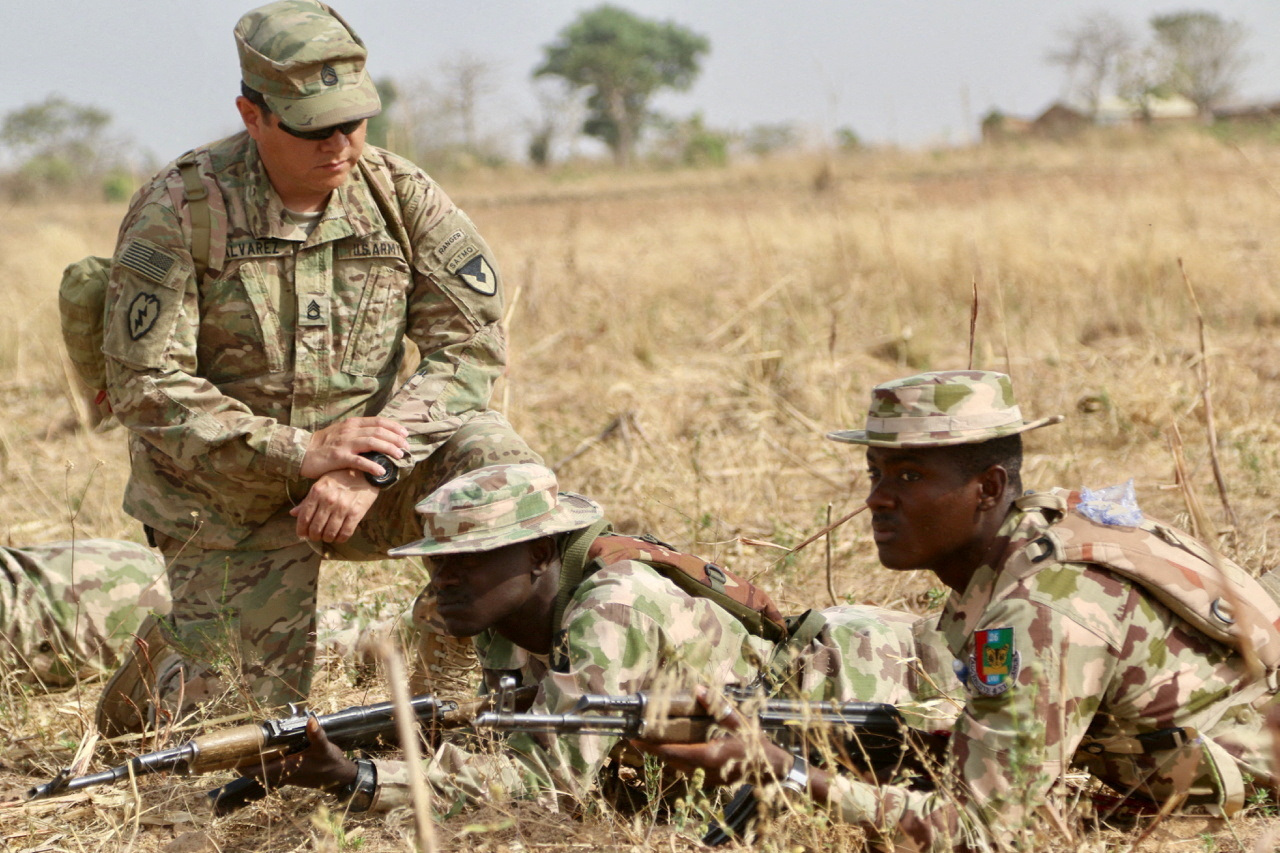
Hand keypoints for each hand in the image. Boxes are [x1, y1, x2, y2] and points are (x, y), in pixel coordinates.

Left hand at [243, 716, 357, 791]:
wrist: (339, 777)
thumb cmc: (330, 764)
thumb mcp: (324, 748)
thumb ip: (316, 734)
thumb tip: (310, 721)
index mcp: (286, 768)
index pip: (258, 771)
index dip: (243, 767)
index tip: (232, 758)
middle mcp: (283, 772)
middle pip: (257, 770)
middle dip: (246, 760)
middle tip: (235, 746)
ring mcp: (286, 773)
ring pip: (264, 768)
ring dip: (255, 759)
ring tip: (246, 745)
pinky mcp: (291, 771)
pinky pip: (272, 766)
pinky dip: (266, 758)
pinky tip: (267, 748)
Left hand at [291, 469, 379, 541]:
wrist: (366, 474)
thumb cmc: (341, 478)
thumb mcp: (322, 483)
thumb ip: (308, 499)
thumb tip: (293, 513)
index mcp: (317, 491)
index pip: (304, 517)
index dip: (301, 530)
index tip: (302, 534)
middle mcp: (328, 500)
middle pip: (316, 528)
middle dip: (314, 536)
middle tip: (316, 536)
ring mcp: (343, 507)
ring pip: (330, 533)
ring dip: (327, 538)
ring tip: (327, 536)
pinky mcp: (356, 513)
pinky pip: (345, 533)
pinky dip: (340, 538)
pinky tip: (339, 536)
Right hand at [301, 417, 408, 479]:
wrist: (301, 452)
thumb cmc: (323, 444)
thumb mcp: (341, 433)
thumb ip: (358, 433)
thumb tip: (379, 436)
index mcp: (352, 424)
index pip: (378, 421)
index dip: (394, 427)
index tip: (405, 434)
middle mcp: (349, 431)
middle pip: (378, 431)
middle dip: (396, 439)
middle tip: (406, 447)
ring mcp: (344, 444)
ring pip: (372, 442)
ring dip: (388, 449)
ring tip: (399, 456)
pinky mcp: (338, 457)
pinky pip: (359, 461)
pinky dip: (372, 465)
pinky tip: (381, 471)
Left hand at [630, 686, 795, 787]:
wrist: (771, 768)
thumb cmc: (756, 742)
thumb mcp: (740, 721)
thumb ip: (718, 706)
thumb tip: (698, 689)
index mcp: (710, 754)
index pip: (674, 752)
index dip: (652, 747)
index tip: (635, 739)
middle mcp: (705, 770)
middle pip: (671, 761)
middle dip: (653, 750)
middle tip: (636, 738)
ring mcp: (707, 779)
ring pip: (678, 767)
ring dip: (664, 756)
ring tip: (648, 742)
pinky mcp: (710, 782)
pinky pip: (687, 770)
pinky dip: (677, 760)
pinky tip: (672, 749)